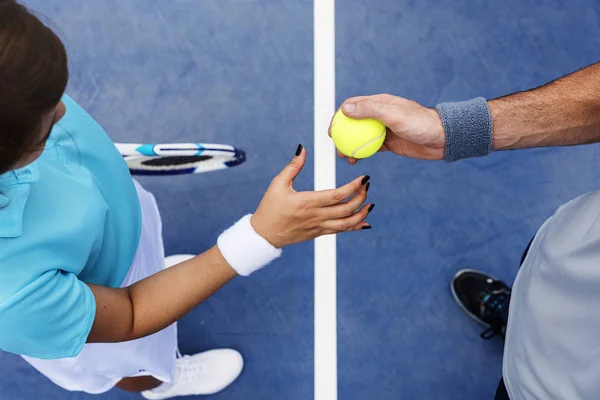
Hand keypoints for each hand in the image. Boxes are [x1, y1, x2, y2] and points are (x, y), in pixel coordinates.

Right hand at [251, 145, 372, 247]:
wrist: (264, 235)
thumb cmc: (269, 208)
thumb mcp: (278, 184)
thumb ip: (293, 167)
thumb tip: (302, 149)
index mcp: (307, 202)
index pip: (337, 195)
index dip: (354, 187)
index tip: (364, 178)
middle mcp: (315, 216)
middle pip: (346, 209)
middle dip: (361, 197)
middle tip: (367, 186)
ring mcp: (318, 227)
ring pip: (346, 223)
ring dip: (361, 214)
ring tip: (369, 204)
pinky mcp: (318, 233)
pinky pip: (340, 231)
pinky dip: (354, 227)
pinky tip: (364, 222)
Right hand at [328, 94, 445, 163]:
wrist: (443, 139)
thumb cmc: (421, 123)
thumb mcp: (394, 115)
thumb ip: (370, 110)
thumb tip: (346, 109)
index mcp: (380, 103)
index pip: (353, 106)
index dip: (339, 117)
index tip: (332, 131)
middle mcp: (380, 115)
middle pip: (354, 123)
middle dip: (342, 134)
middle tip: (336, 147)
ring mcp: (384, 130)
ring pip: (360, 137)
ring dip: (350, 146)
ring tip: (344, 157)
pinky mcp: (389, 143)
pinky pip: (370, 148)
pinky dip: (361, 154)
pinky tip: (356, 161)